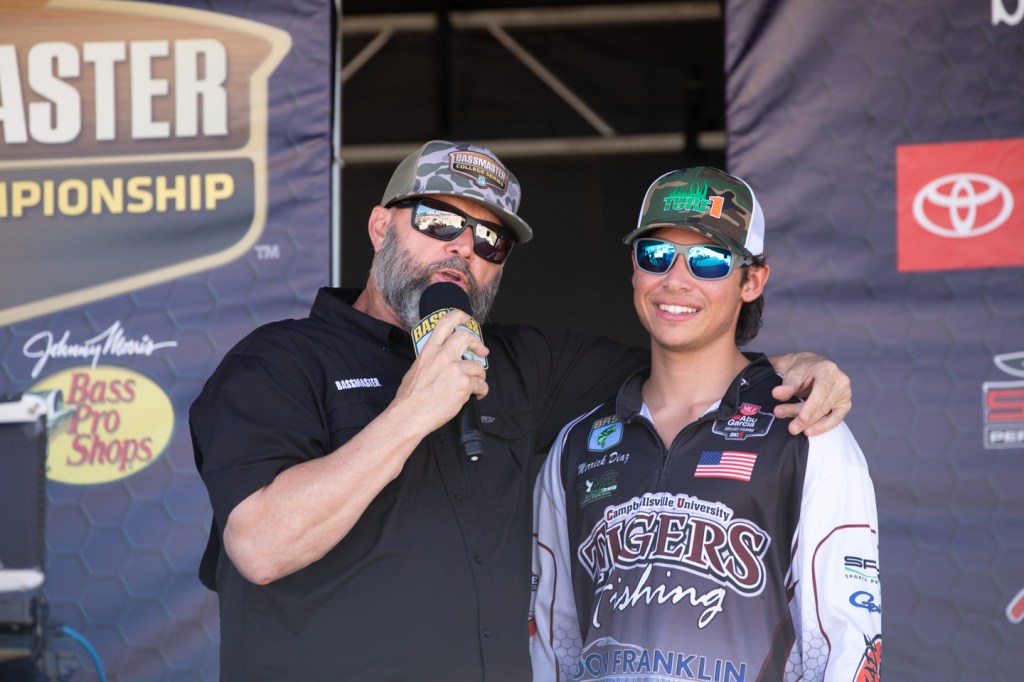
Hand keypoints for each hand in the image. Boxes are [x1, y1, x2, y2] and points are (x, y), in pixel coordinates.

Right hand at [391, 310, 489, 433]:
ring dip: (479, 377)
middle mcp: (442, 356)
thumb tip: (439, 363)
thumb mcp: (415, 370)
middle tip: (481, 352)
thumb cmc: (408, 398)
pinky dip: (481, 391)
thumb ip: (430, 361)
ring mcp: (454, 369)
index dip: (459, 316)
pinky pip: (481, 385)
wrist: (409, 416)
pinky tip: (475, 396)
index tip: (467, 319)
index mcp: (429, 351)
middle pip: (466, 337)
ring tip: (474, 386)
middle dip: (477, 344)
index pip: (444, 323)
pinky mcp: (463, 384)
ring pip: (478, 366)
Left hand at [768, 352, 851, 435]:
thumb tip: (776, 394)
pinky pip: (835, 419)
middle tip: (790, 427)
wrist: (810, 369)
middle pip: (823, 404)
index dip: (812, 405)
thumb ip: (787, 385)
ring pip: (827, 413)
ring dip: (810, 423)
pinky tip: (809, 431)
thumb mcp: (793, 374)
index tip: (802, 417)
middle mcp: (840, 381)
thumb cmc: (802, 371)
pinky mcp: (844, 405)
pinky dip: (822, 427)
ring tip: (794, 429)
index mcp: (827, 369)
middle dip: (805, 417)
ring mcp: (844, 393)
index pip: (822, 389)